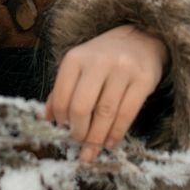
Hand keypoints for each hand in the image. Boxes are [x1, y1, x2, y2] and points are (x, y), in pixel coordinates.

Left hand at [44, 25, 167, 162]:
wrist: (141, 38)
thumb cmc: (103, 58)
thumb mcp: (79, 66)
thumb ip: (62, 90)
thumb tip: (45, 118)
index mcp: (76, 57)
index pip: (62, 95)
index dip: (60, 118)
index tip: (63, 129)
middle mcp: (98, 61)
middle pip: (82, 106)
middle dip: (78, 131)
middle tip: (78, 142)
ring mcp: (123, 69)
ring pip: (105, 113)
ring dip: (96, 138)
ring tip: (91, 150)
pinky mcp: (144, 79)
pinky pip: (127, 113)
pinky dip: (116, 133)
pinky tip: (110, 142)